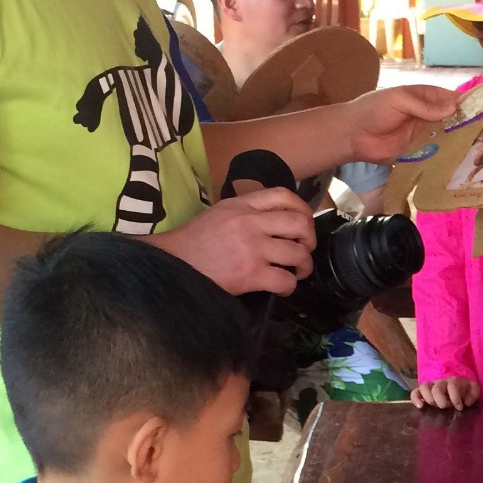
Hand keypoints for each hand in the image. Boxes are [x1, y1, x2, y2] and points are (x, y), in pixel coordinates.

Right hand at [158, 187, 314, 296]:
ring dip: (304, 266)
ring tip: (297, 271)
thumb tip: (276, 218)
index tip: (304, 224)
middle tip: (304, 250)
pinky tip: (282, 287)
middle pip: (300, 224)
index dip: (303, 209)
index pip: (283, 196)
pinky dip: (290, 287)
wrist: (172, 265)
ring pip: (298, 254)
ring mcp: (252, 248)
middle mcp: (249, 222)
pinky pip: (286, 280)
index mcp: (241, 205)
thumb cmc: (195, 242)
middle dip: (309, 239)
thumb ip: (246, 210)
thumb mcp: (219, 213)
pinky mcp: (250, 274)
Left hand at [342, 84, 458, 162]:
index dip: (468, 103)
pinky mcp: (419, 153)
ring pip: (448, 139)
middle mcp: (428, 116)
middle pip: (453, 120)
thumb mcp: (399, 99)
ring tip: (481, 149)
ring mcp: (424, 136)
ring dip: (460, 143)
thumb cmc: (373, 109)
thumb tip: (453, 108)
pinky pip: (436, 155)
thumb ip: (424, 105)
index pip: (452, 99)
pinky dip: (447, 158)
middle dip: (468, 126)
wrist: (353, 135)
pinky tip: (461, 163)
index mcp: (425, 97)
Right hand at [411, 376, 481, 410]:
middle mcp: (441, 382)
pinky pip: (415, 392)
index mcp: (454, 381)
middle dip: (441, 400)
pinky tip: (420, 407)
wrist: (457, 387)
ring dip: (428, 398)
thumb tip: (466, 402)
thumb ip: (474, 393)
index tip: (460, 407)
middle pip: (437, 388)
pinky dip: (415, 398)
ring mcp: (431, 386)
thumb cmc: (465, 391)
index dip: (455, 397)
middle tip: (446, 407)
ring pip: (424, 387)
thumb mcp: (473, 390)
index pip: (452, 386)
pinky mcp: (423, 392)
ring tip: (433, 406)